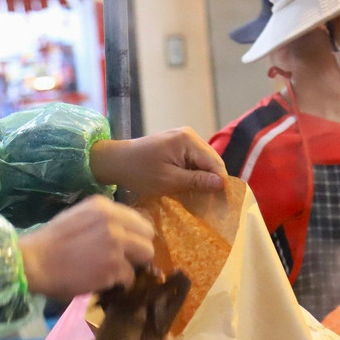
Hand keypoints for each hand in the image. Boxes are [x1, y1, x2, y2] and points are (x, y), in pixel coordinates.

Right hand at [19, 196, 154, 299]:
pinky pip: (130, 277)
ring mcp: (116, 244)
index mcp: (103, 206)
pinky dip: (120, 284)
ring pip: (146, 255)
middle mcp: (114, 221)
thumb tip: (124, 231)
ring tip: (115, 272)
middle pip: (148, 236)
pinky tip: (104, 282)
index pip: (138, 218)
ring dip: (133, 266)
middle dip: (139, 250)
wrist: (34, 262)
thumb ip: (102, 220)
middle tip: (125, 261)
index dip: (135, 235)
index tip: (128, 246)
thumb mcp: (77, 217)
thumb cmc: (50, 242)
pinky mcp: (114, 266)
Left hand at [89, 128, 227, 198]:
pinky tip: (191, 188)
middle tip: (213, 204)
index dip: (221, 183)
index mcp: (188, 140)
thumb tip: (222, 184)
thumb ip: (196, 181)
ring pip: (204, 162)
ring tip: (202, 198)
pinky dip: (194, 174)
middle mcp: (189, 135)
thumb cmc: (139, 172)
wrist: (116, 161)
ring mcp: (184, 138)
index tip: (223, 203)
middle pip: (212, 161)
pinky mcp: (178, 145)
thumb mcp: (169, 181)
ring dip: (203, 179)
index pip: (215, 163)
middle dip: (213, 181)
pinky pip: (194, 161)